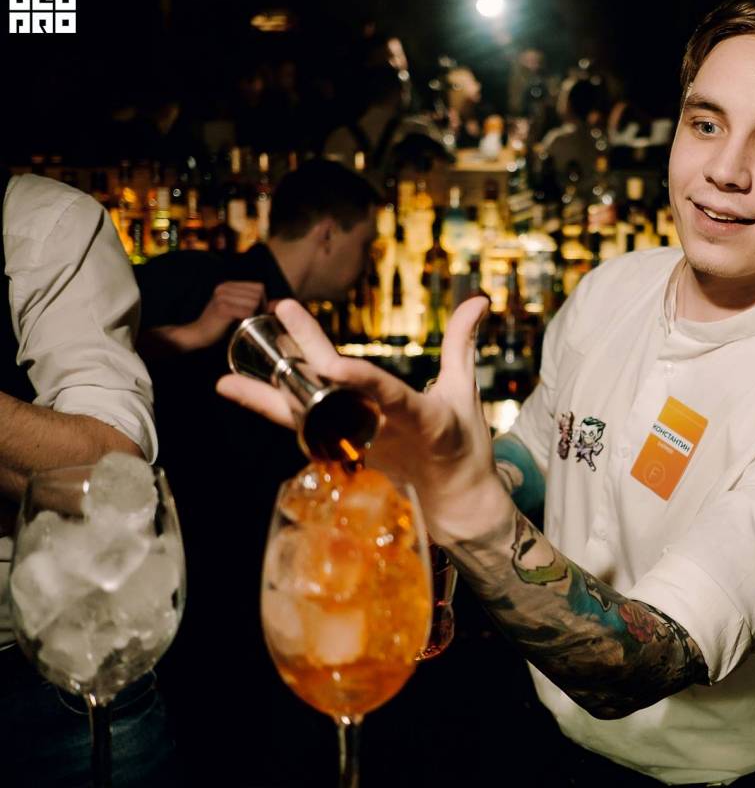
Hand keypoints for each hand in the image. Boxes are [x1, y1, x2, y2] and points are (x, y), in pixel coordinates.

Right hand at [191, 281, 265, 348]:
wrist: (198, 334)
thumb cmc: (220, 324)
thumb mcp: (236, 308)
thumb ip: (255, 303)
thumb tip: (280, 303)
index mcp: (228, 285)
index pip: (259, 287)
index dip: (262, 300)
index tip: (255, 313)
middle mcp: (224, 287)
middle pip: (258, 293)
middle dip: (260, 307)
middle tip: (252, 319)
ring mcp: (222, 297)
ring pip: (255, 302)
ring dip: (255, 314)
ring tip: (246, 322)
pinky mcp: (222, 309)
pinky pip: (247, 312)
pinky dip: (249, 320)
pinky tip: (241, 325)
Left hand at [216, 297, 510, 545]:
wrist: (453, 503)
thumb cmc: (463, 447)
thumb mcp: (467, 394)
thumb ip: (463, 343)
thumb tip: (479, 299)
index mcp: (421, 419)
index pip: (387, 395)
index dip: (359, 381)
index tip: (330, 364)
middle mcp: (383, 434)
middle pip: (338, 396)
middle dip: (309, 355)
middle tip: (285, 310)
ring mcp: (357, 446)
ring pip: (308, 418)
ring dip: (267, 396)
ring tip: (228, 377)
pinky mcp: (341, 451)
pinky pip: (300, 427)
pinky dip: (270, 407)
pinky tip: (238, 389)